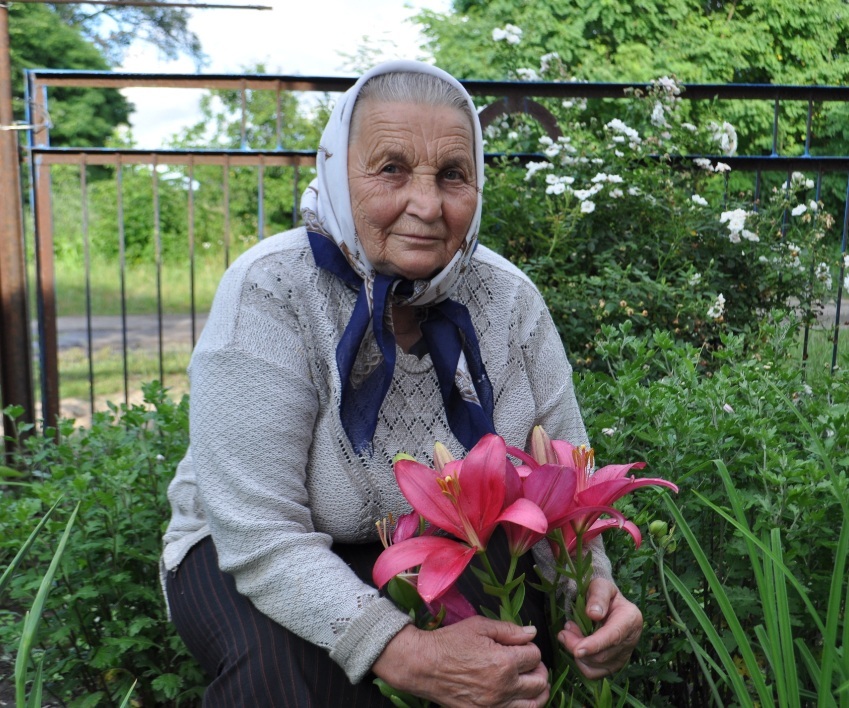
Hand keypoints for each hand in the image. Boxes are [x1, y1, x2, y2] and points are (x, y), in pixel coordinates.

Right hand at [373, 616, 549, 707]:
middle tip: (527, 662)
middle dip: (537, 669)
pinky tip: (515, 695)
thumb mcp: (479, 626)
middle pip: (540, 681)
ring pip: (534, 703)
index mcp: (504, 661)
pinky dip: (521, 704)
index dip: (530, 647)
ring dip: (536, 690)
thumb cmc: (450, 642)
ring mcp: (495, 705)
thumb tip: (532, 633)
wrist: (423, 665)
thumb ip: (509, 630)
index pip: (535, 655)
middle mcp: (503, 687)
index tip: (520, 646)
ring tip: (528, 681)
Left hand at [557, 578, 641, 679]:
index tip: (577, 650)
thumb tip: (594, 614)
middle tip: (564, 631)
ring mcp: (624, 654)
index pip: (613, 636)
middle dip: (578, 646)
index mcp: (631, 618)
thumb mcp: (599, 585)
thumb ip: (598, 597)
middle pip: (603, 654)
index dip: (595, 644)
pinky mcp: (614, 664)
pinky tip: (576, 647)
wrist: (604, 602)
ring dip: (577, 654)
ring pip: (597, 666)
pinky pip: (595, 673)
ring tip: (570, 634)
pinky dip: (581, 663)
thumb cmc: (601, 592)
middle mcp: (631, 639)